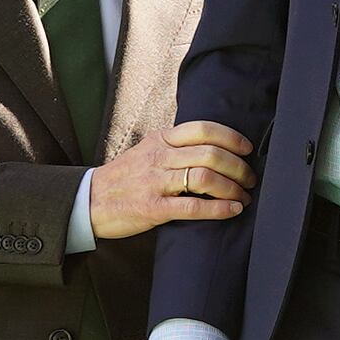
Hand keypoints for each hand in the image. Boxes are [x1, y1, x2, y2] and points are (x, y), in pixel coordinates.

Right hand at [88, 119, 254, 239]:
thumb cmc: (124, 177)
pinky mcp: (153, 208)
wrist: (89, 201)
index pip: (203, 129)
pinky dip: (219, 209)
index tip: (247, 150)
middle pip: (211, 154)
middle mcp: (159, 157)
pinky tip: (232, 210)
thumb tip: (212, 146)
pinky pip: (194, 207)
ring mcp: (156, 182)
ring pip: (205, 178)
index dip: (232, 138)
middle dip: (239, 167)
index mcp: (160, 139)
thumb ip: (175, 145)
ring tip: (244, 196)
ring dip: (233, 188)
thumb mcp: (147, 149)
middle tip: (250, 179)